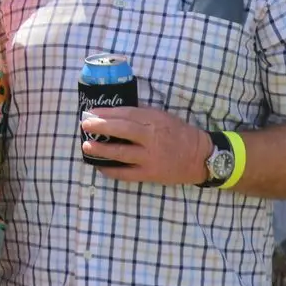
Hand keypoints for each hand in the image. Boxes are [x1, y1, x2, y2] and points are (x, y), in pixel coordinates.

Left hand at [80, 107, 210, 185]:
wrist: (200, 157)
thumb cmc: (179, 134)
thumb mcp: (163, 117)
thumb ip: (142, 114)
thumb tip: (116, 111)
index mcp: (155, 121)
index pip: (128, 114)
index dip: (108, 112)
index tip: (92, 112)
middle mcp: (152, 138)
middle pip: (123, 130)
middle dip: (101, 126)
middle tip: (85, 125)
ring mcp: (150, 158)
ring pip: (121, 152)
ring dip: (101, 149)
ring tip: (86, 146)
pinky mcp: (150, 174)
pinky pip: (126, 173)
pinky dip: (111, 170)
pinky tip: (99, 167)